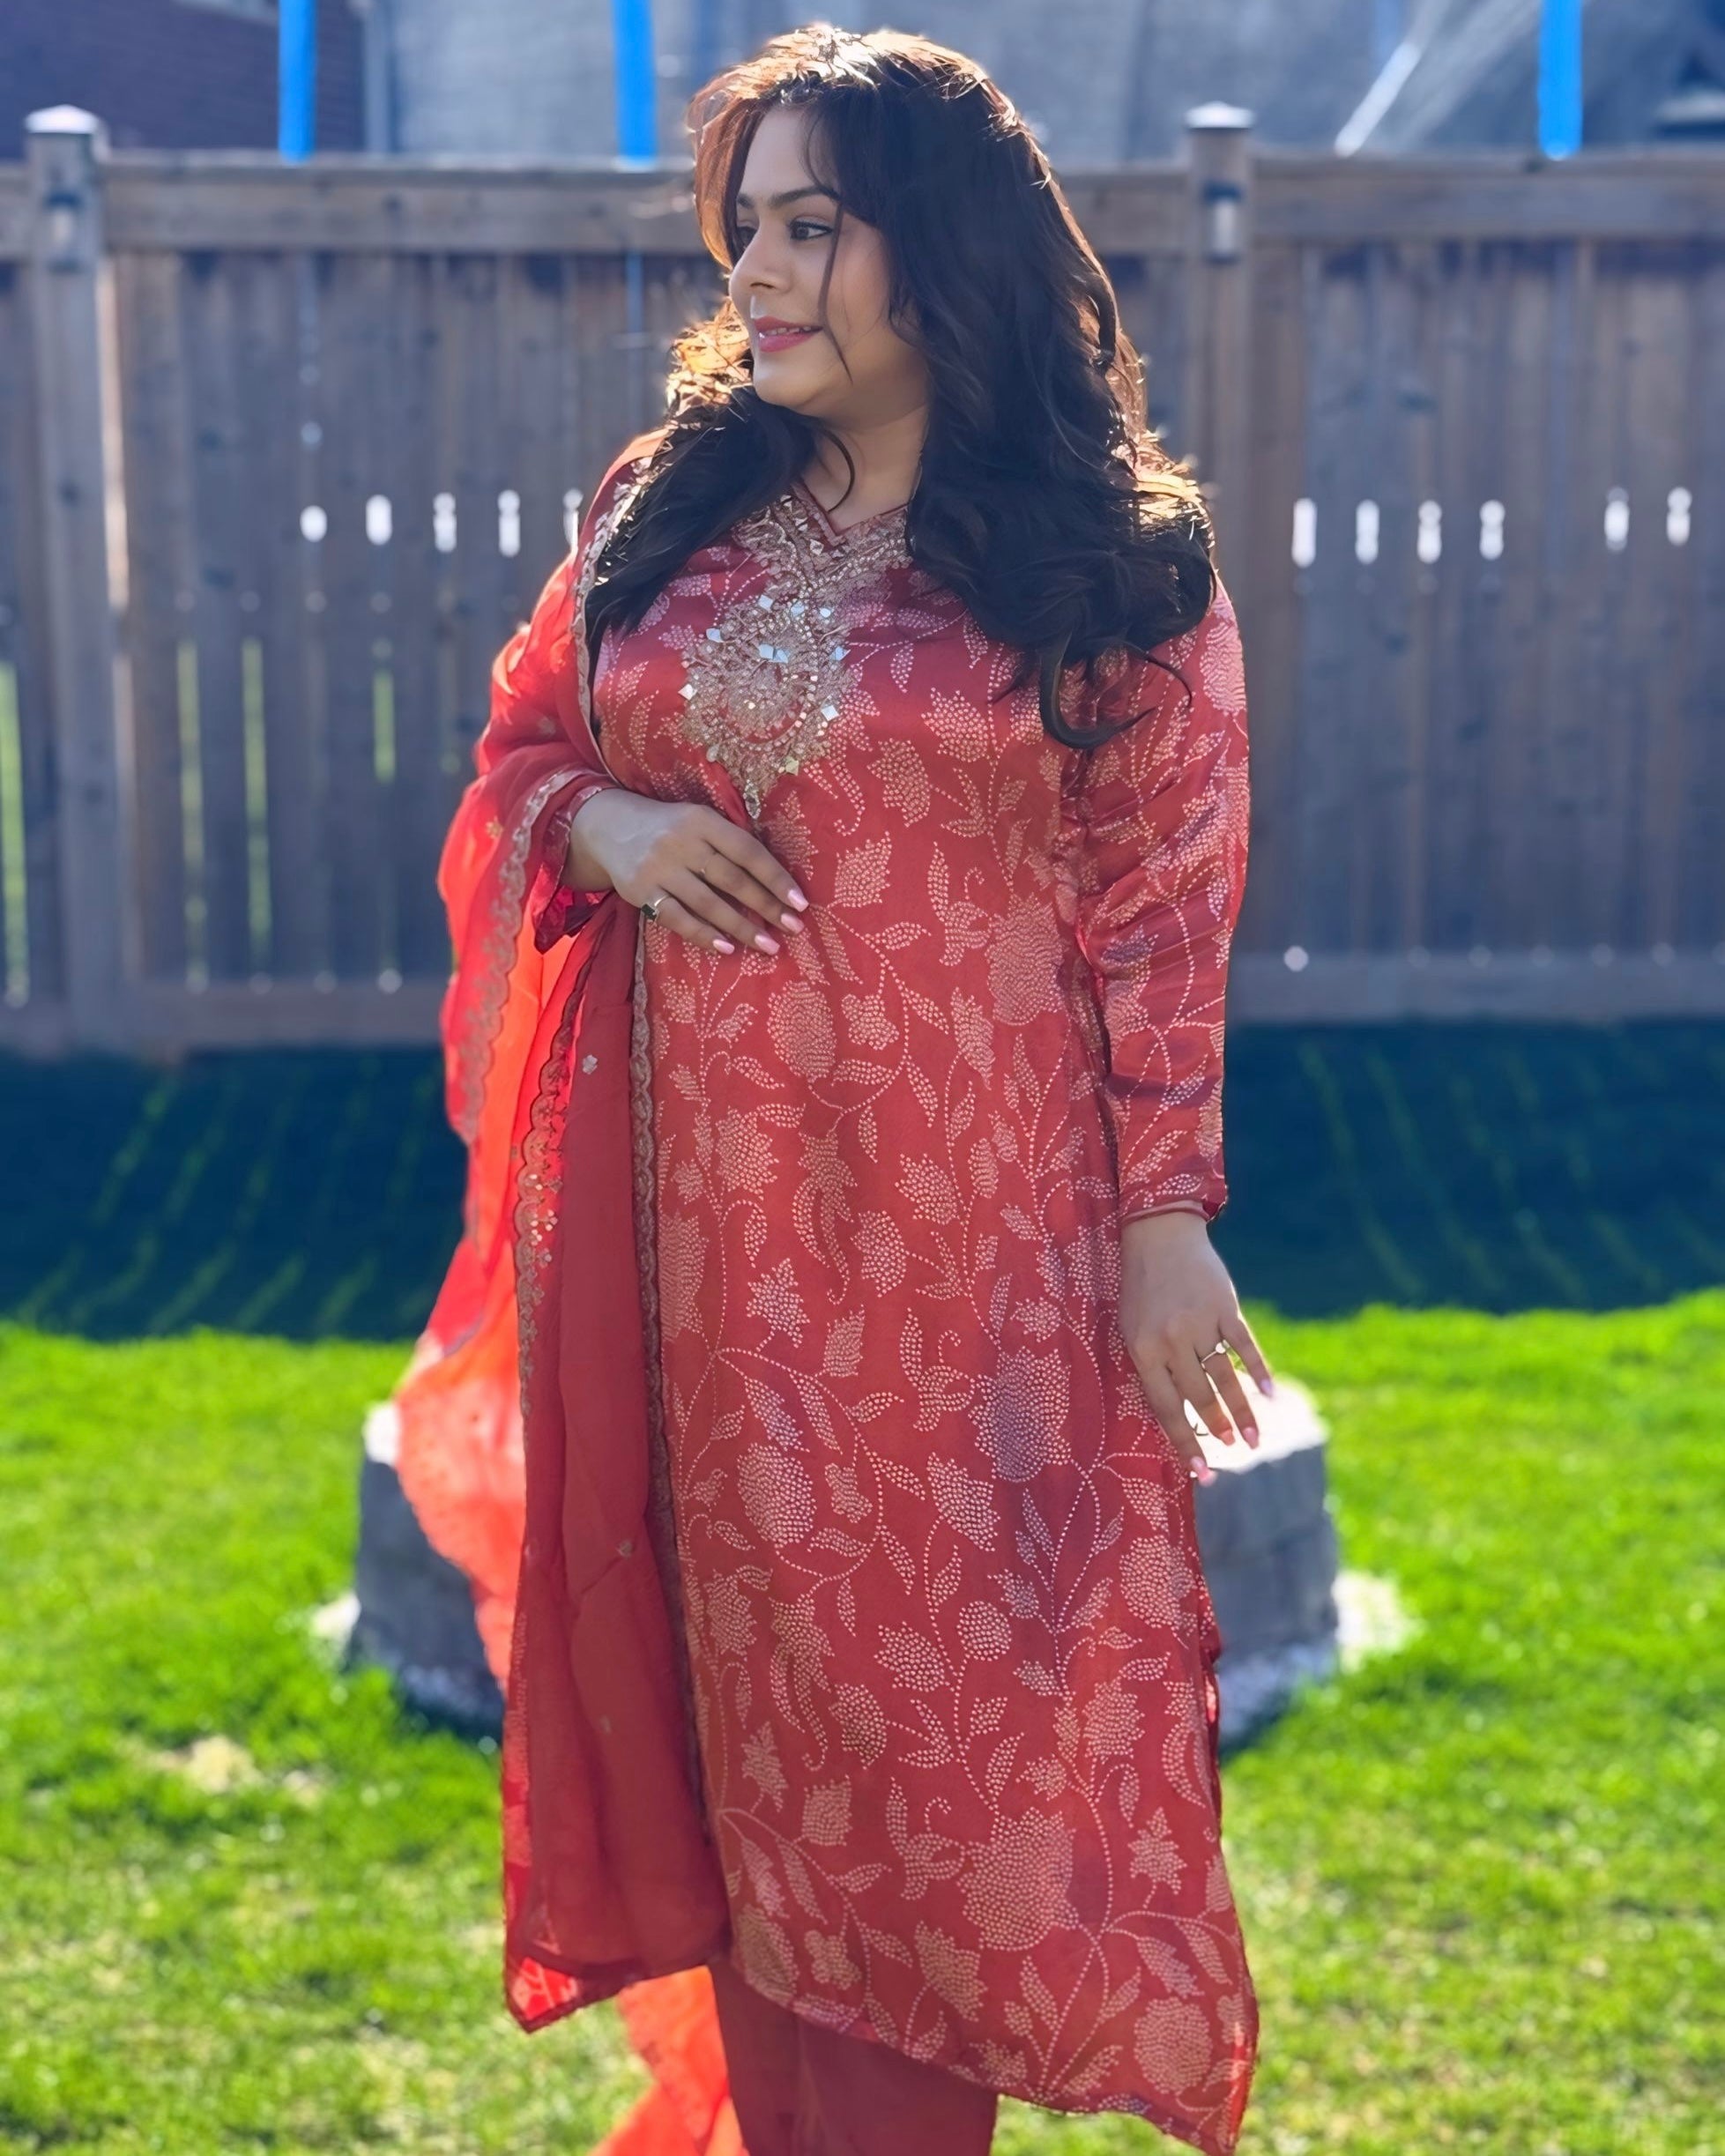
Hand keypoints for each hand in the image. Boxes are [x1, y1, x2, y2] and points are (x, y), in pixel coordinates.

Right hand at [570, 791, 808, 955]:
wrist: (609, 826)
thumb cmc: (671, 828)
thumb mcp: (699, 821)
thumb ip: (730, 842)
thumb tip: (777, 881)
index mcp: (702, 820)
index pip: (747, 851)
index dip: (776, 878)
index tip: (800, 903)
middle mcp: (680, 842)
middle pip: (731, 879)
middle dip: (766, 906)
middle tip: (793, 929)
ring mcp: (658, 868)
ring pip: (708, 903)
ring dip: (741, 928)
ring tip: (768, 945)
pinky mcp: (640, 891)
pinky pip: (678, 918)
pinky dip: (704, 935)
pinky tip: (727, 947)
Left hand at [1116, 1210, 1273, 1480]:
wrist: (1159, 1235)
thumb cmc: (1142, 1290)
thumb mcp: (1132, 1329)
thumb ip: (1151, 1368)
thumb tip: (1176, 1417)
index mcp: (1143, 1350)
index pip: (1166, 1407)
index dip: (1184, 1442)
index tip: (1201, 1472)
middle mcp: (1171, 1339)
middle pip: (1198, 1397)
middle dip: (1215, 1431)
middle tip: (1231, 1454)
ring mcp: (1200, 1322)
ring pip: (1224, 1377)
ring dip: (1240, 1412)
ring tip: (1251, 1440)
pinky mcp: (1225, 1306)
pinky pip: (1244, 1346)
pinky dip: (1259, 1371)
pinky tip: (1270, 1395)